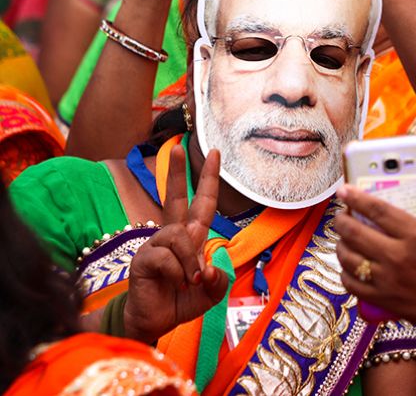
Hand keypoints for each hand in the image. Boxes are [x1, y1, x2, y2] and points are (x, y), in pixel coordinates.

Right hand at [124, 145, 228, 343]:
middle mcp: (172, 235)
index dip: (208, 180)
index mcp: (191, 237)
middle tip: (177, 147)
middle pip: (174, 198)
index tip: (216, 153)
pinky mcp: (143, 259)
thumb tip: (207, 269)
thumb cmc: (181, 301)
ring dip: (189, 261)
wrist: (154, 322)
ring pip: (179, 237)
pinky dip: (177, 273)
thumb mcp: (210, 293)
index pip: (202, 203)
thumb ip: (218, 281)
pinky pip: (166, 258)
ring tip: (189, 281)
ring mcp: (155, 245)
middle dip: (176, 173)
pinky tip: (174, 283)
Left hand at [334, 170, 415, 346]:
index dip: (355, 197)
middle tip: (341, 214)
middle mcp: (398, 256)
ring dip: (341, 243)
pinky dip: (346, 272)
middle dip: (341, 219)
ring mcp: (388, 281)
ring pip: (348, 258)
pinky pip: (351, 285)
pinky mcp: (385, 301)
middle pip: (354, 232)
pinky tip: (350, 265)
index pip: (376, 209)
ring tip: (345, 237)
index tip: (344, 190)